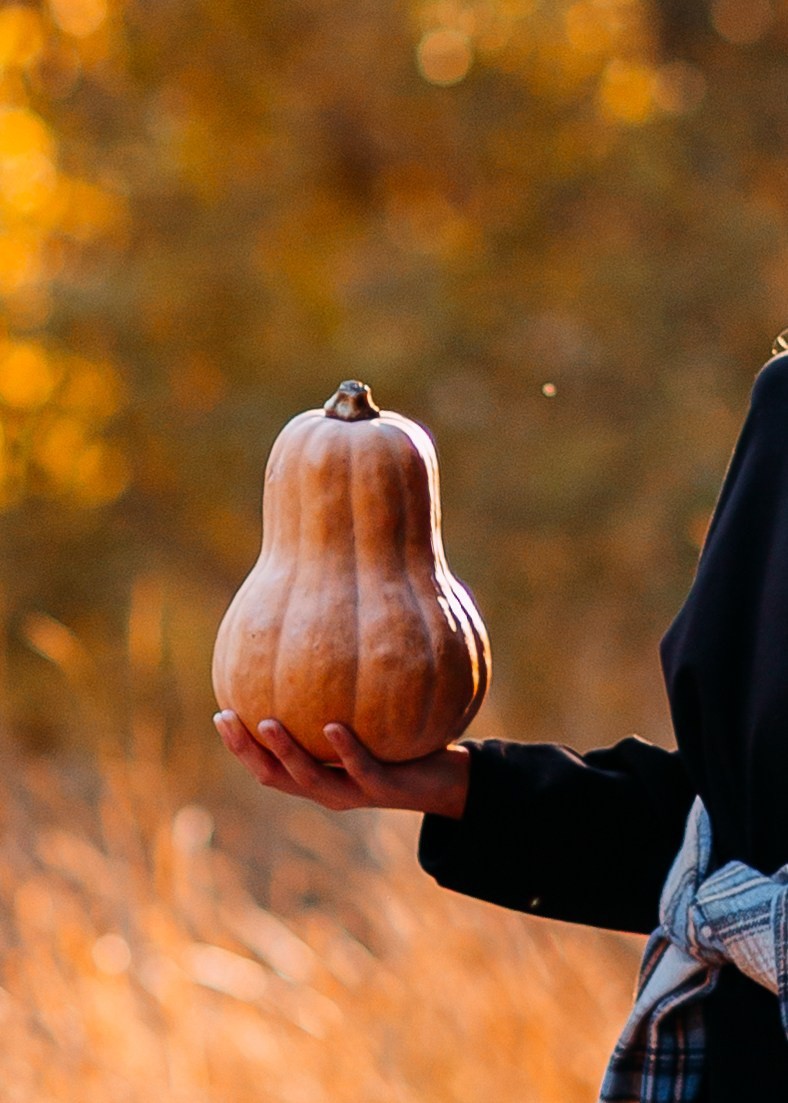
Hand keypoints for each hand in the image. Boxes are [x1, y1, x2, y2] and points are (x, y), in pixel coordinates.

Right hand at [213, 710, 469, 818]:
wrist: (445, 777)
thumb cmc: (398, 740)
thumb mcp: (363, 715)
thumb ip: (337, 691)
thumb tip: (310, 632)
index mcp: (315, 773)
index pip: (266, 765)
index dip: (240, 746)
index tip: (220, 713)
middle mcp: (329, 789)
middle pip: (276, 777)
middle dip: (247, 751)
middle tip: (227, 718)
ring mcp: (356, 791)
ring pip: (312, 780)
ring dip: (286, 752)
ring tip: (267, 722)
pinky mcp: (386, 788)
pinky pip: (362, 769)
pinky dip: (345, 749)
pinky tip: (333, 724)